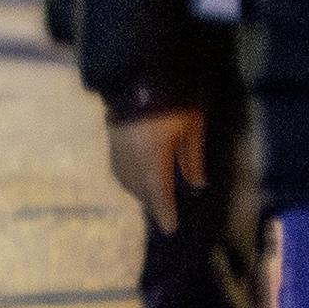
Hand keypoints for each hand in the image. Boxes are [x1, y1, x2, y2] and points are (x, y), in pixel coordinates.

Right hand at [106, 107, 207, 234]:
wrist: (136, 78)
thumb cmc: (172, 103)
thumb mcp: (190, 129)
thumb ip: (192, 158)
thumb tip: (196, 183)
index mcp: (153, 161)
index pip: (159, 194)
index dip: (165, 213)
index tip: (170, 229)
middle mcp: (131, 163)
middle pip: (142, 192)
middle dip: (154, 203)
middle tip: (167, 213)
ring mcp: (118, 154)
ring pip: (129, 184)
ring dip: (142, 192)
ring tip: (154, 196)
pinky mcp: (112, 145)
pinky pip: (121, 172)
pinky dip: (132, 180)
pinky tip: (139, 179)